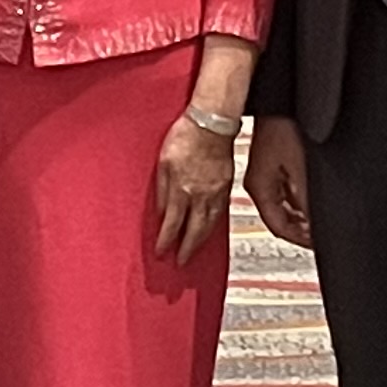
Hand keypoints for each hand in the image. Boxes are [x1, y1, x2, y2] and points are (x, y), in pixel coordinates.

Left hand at [149, 114, 238, 260]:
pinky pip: (220, 213)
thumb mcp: (162, 162)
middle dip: (186, 249)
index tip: (162, 252)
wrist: (212, 123)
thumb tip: (160, 212)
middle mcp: (200, 195)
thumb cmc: (185, 136)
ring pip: (209, 225)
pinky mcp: (226, 186)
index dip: (166, 241)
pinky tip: (209, 229)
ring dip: (201, 241)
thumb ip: (161, 190)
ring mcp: (215, 192)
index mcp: (181, 189)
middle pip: (194, 230)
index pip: (172, 224)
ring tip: (194, 251)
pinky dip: (213, 226)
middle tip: (181, 263)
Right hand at [243, 115, 313, 246]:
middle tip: (321, 233)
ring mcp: (267, 171)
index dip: (300, 239)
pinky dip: (302, 196)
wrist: (281, 98)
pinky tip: (315, 194)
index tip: (316, 243)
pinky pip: (288, 188)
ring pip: (286, 203)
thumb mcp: (301, 169)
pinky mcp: (275, 160)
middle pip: (281, 217)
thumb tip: (316, 224)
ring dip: (303, 212)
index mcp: (259, 188)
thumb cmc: (284, 126)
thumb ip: (307, 201)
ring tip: (321, 216)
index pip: (278, 227)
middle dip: (302, 228)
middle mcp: (260, 182)